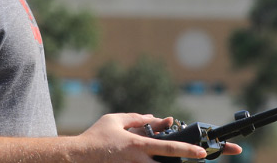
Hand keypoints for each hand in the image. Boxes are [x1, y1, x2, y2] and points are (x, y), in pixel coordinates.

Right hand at [75, 113, 206, 161]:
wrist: (75, 157)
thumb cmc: (95, 137)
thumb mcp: (115, 120)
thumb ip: (137, 119)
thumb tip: (156, 118)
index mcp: (137, 145)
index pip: (168, 147)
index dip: (187, 150)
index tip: (201, 152)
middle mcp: (137, 161)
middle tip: (197, 160)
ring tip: (175, 160)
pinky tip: (150, 160)